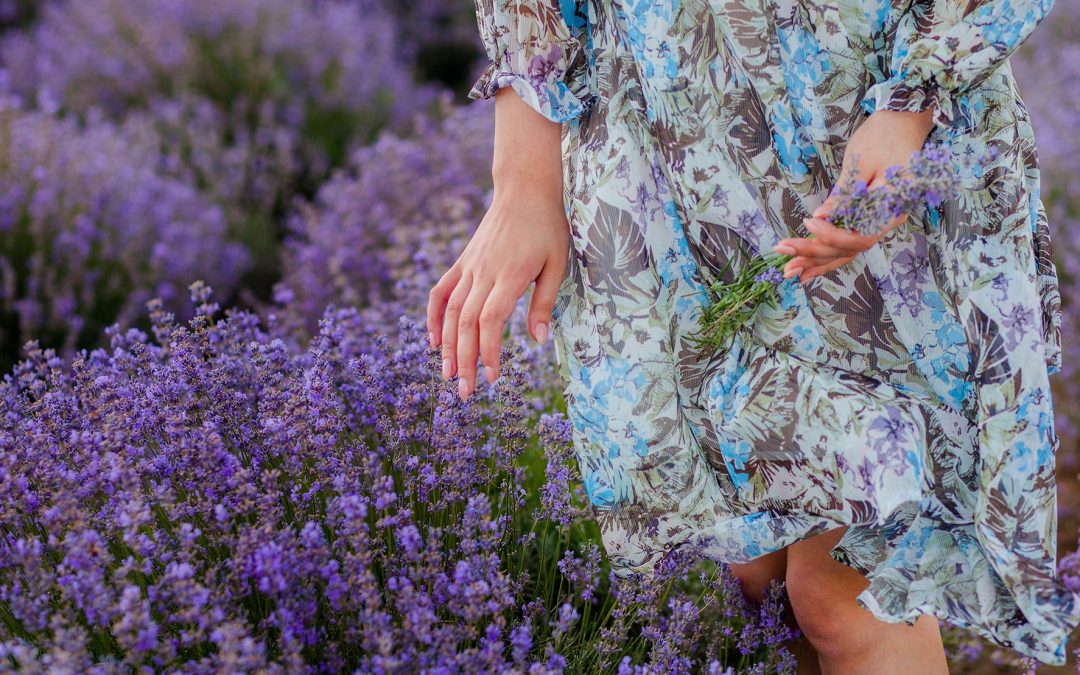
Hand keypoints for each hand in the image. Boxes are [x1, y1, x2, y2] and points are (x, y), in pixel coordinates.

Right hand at [426, 182, 569, 399]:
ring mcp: (469, 267)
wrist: (524, 189)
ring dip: (447, 346)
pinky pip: (441, 292)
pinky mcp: (463, 262)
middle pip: (466, 323)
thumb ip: (543, 302)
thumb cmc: (547, 227)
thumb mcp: (557, 263)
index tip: (493, 378)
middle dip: (464, 360)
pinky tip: (433, 341)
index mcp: (510, 275)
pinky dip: (433, 317)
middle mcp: (484, 272)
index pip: (490, 321)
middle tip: (465, 392)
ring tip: (447, 375)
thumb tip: (537, 340)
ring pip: (450, 311)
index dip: (487, 351)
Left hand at [773, 108, 935, 282]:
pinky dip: (828, 255)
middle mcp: (890, 219)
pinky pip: (849, 242)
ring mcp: (881, 221)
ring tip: (790, 271)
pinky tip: (807, 268)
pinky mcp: (870, 218)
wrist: (902, 123)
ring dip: (818, 261)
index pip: (861, 235)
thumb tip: (820, 217)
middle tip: (784, 251)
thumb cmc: (882, 136)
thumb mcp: (860, 162)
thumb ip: (844, 194)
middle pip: (851, 247)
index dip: (832, 235)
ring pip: (849, 250)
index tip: (809, 223)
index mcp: (892, 206)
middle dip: (816, 252)